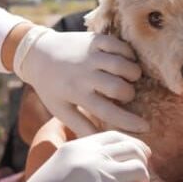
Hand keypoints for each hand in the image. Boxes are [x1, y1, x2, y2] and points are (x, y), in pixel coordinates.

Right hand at [0, 131, 149, 181]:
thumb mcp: (52, 173)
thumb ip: (78, 165)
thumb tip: (106, 168)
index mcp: (74, 148)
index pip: (115, 137)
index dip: (131, 148)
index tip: (136, 159)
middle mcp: (91, 157)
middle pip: (133, 150)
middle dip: (140, 165)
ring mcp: (103, 177)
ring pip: (141, 171)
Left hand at [13, 27, 148, 135]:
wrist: (37, 54)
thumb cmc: (51, 86)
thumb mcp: (61, 109)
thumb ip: (81, 126)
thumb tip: (101, 142)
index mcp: (76, 93)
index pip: (108, 112)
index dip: (129, 122)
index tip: (145, 127)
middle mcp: (84, 74)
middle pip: (119, 87)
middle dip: (128, 94)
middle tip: (125, 95)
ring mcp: (90, 54)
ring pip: (122, 65)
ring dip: (132, 73)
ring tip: (130, 78)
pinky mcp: (93, 39)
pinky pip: (119, 45)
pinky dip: (128, 54)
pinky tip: (125, 60)